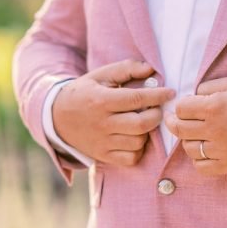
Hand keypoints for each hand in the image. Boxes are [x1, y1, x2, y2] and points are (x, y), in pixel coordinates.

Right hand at [52, 60, 174, 167]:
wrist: (56, 118)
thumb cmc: (85, 92)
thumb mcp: (101, 75)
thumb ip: (126, 69)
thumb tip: (151, 70)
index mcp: (101, 100)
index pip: (136, 99)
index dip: (158, 96)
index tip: (170, 92)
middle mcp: (102, 123)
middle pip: (141, 124)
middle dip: (156, 115)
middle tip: (157, 109)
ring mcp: (102, 142)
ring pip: (137, 142)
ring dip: (147, 132)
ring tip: (143, 122)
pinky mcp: (103, 156)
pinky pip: (130, 158)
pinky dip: (138, 149)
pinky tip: (135, 137)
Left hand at [166, 76, 226, 174]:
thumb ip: (210, 87)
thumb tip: (192, 95)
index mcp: (214, 107)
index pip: (181, 109)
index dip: (180, 106)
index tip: (184, 107)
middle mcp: (215, 130)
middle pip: (180, 129)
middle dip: (175, 123)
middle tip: (176, 121)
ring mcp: (222, 150)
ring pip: (189, 149)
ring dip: (188, 140)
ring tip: (196, 135)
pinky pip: (202, 167)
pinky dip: (199, 160)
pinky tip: (205, 151)